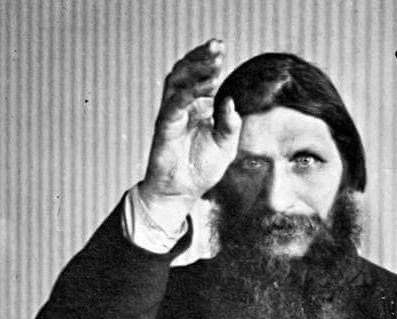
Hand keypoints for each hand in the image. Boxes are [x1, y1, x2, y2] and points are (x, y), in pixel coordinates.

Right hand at [139, 38, 241, 217]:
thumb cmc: (201, 170)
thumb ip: (230, 125)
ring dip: (194, 70)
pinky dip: (186, 94)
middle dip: (201, 57)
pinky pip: (173, 106)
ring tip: (213, 64)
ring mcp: (172, 115)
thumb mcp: (226, 147)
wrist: (182, 192)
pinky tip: (202, 88)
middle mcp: (183, 107)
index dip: (210, 62)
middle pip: (187, 72)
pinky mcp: (165, 127)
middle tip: (217, 46)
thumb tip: (231, 101)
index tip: (222, 50)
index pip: (201, 77)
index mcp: (198, 108)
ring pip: (177, 82)